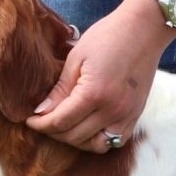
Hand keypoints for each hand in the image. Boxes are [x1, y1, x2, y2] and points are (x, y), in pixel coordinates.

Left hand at [26, 0, 175, 152]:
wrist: (145, 30)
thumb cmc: (108, 36)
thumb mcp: (77, 58)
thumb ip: (60, 89)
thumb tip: (41, 111)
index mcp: (94, 93)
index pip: (60, 121)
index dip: (41, 124)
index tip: (30, 120)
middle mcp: (112, 110)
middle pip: (75, 137)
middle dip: (54, 132)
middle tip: (43, 121)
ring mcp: (127, 116)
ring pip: (95, 145)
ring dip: (76, 140)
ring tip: (65, 126)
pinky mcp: (136, 116)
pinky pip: (114, 141)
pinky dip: (98, 140)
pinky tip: (87, 128)